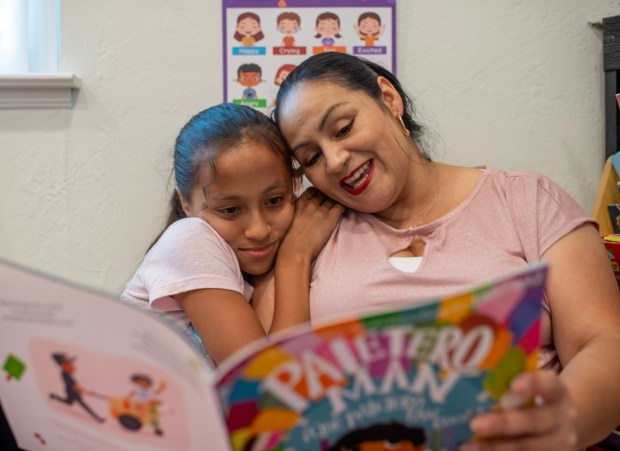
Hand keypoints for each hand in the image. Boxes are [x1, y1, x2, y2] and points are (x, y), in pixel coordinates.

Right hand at [279, 187, 344, 260]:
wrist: (295, 251)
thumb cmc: (290, 239)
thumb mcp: (290, 218)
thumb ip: (298, 209)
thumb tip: (304, 208)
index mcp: (300, 203)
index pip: (313, 190)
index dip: (319, 192)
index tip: (322, 197)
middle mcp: (311, 204)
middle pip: (324, 193)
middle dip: (328, 196)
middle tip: (332, 200)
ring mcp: (321, 211)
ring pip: (333, 199)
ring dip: (337, 201)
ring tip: (340, 204)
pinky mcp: (330, 220)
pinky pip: (340, 207)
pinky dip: (343, 207)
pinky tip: (343, 210)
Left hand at [461, 371, 577, 449]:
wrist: (563, 421)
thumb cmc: (535, 395)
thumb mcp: (533, 381)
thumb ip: (513, 369)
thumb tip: (481, 347)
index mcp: (558, 392)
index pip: (549, 385)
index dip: (533, 384)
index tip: (513, 384)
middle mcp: (562, 419)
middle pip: (535, 421)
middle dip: (504, 424)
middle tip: (476, 423)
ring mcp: (558, 443)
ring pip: (527, 447)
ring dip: (496, 448)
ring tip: (467, 446)